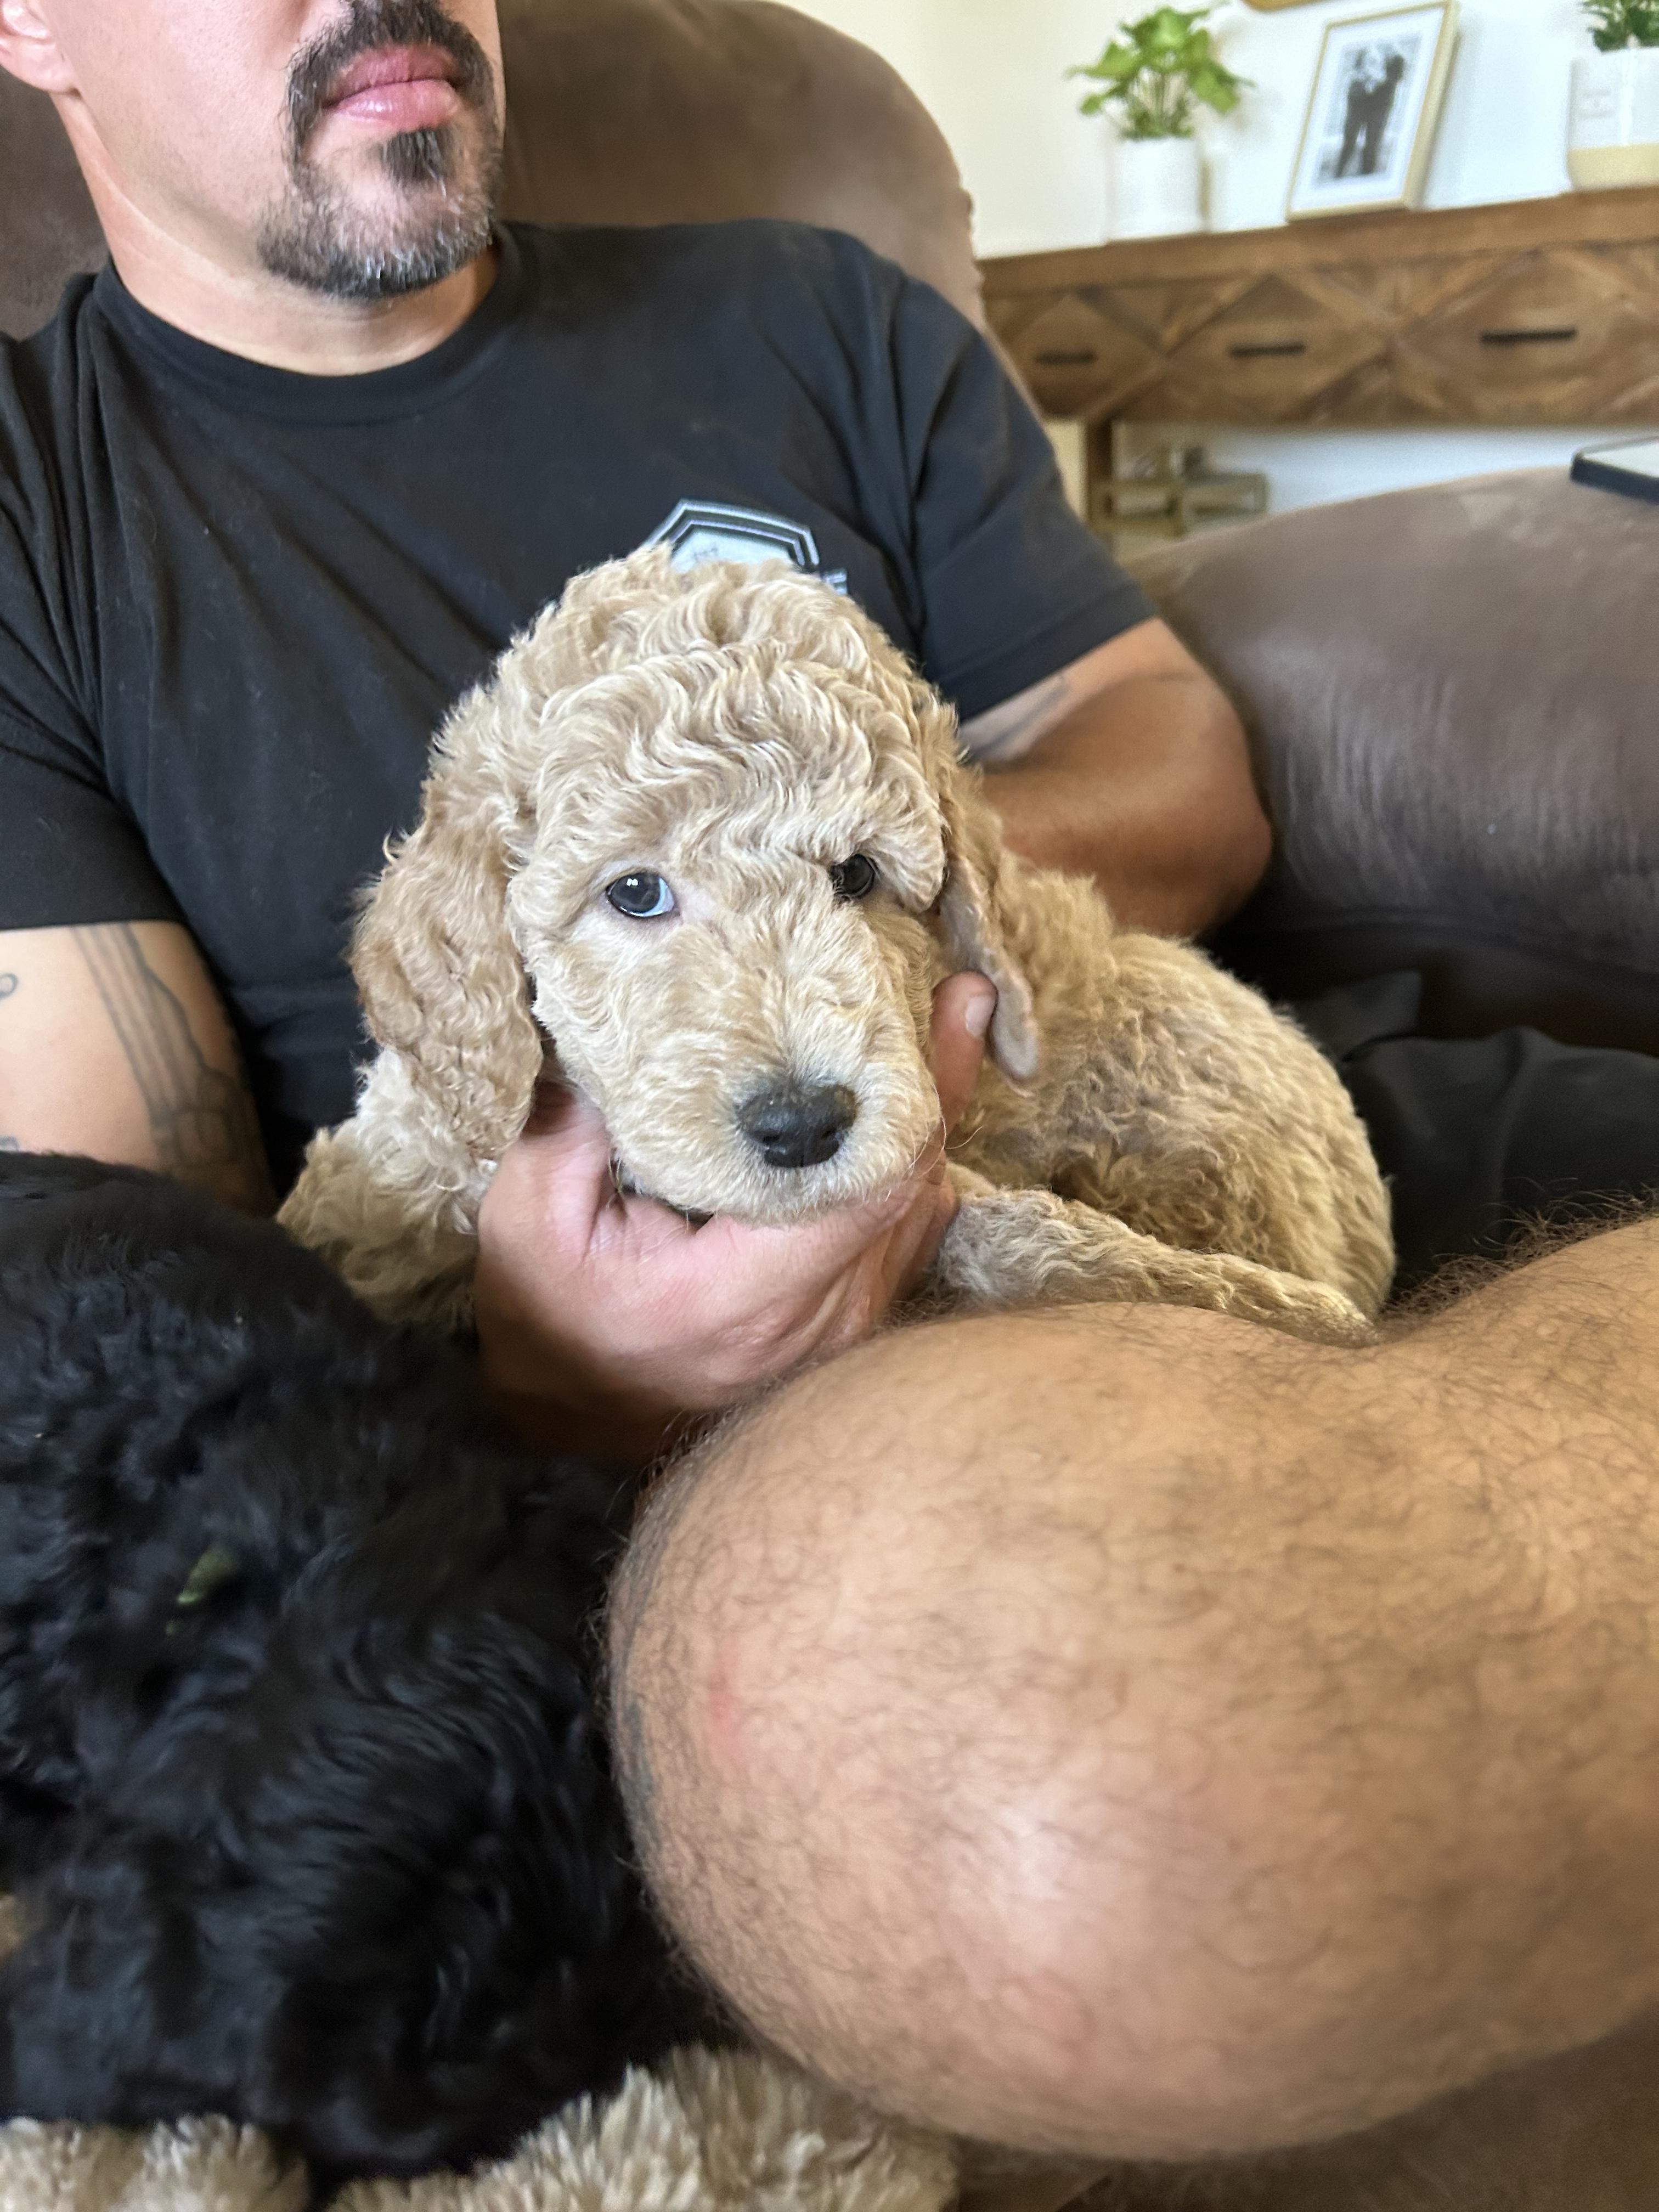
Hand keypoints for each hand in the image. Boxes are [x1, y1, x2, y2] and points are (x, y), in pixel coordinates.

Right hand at [474, 972, 995, 1457]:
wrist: (566, 1413)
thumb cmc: (544, 1313)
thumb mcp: (527, 1213)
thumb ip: (576, 1125)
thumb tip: (646, 1022)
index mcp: (735, 1301)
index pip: (866, 1193)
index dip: (909, 1099)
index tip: (936, 1014)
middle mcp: (811, 1330)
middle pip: (910, 1194)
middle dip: (935, 1090)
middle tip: (959, 1000)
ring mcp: (840, 1339)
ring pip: (919, 1215)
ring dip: (926, 1125)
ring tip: (942, 1031)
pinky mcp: (850, 1334)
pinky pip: (907, 1240)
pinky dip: (910, 1171)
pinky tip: (905, 1109)